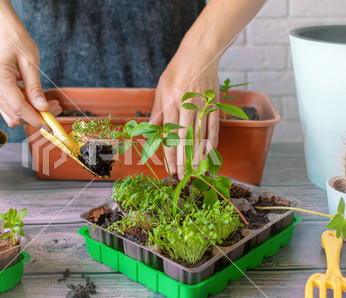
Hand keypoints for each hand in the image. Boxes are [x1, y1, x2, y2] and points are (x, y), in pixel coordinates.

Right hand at [0, 33, 61, 127]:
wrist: (6, 37)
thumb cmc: (18, 45)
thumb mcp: (31, 63)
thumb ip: (35, 88)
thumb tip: (43, 108)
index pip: (17, 106)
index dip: (34, 117)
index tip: (50, 123)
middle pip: (15, 115)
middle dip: (36, 116)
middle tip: (56, 108)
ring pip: (13, 116)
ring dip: (32, 115)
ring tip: (50, 105)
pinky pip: (11, 110)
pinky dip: (26, 110)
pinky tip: (38, 101)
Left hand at [150, 46, 219, 179]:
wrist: (200, 54)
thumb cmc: (176, 71)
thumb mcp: (161, 89)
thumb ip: (157, 113)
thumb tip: (150, 133)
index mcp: (171, 103)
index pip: (170, 135)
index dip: (171, 154)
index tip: (170, 169)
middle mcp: (188, 106)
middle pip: (186, 139)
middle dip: (184, 160)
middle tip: (183, 176)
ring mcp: (203, 106)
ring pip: (201, 136)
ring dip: (198, 156)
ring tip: (196, 171)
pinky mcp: (214, 105)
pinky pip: (214, 127)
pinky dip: (212, 142)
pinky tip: (210, 154)